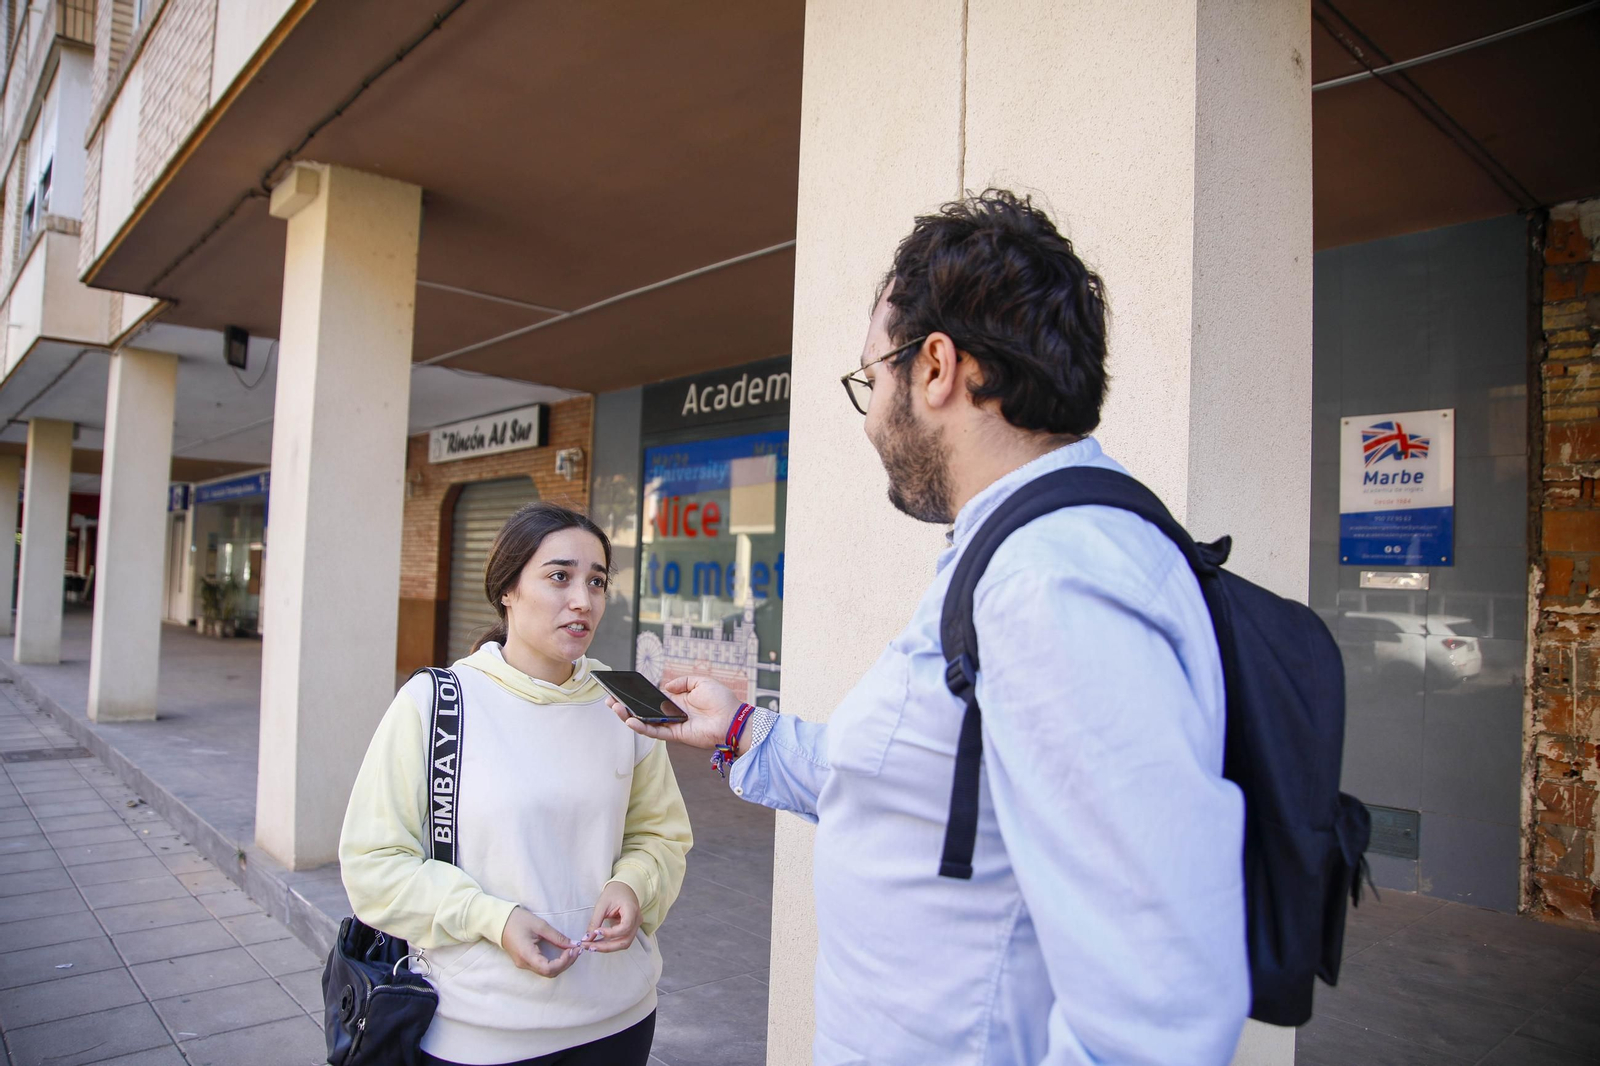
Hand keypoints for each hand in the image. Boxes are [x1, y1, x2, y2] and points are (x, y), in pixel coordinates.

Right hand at [500, 906, 579, 976]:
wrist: (498, 920)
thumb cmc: (518, 920)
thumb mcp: (540, 926)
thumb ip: (557, 937)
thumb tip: (573, 944)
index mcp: (527, 955)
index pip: (549, 969)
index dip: (564, 962)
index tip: (572, 950)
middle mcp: (524, 963)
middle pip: (549, 973)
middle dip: (566, 964)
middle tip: (576, 950)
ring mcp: (523, 964)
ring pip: (546, 972)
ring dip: (561, 964)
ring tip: (571, 951)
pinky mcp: (524, 961)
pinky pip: (541, 967)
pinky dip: (554, 963)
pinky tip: (561, 953)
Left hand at [582, 882, 640, 953]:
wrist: (623, 888)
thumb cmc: (614, 892)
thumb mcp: (602, 904)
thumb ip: (595, 922)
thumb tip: (586, 939)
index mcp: (632, 910)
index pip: (625, 927)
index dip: (611, 933)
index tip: (596, 931)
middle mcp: (637, 921)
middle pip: (625, 941)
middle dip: (606, 947)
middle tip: (589, 946)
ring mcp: (635, 926)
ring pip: (624, 944)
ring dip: (607, 948)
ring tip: (591, 947)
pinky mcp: (630, 930)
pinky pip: (621, 941)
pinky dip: (610, 944)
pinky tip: (598, 943)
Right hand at [604, 675, 741, 750]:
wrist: (733, 719)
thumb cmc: (721, 700)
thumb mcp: (701, 682)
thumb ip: (683, 681)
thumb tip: (666, 686)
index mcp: (678, 700)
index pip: (652, 697)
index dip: (638, 694)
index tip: (623, 689)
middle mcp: (672, 713)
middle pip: (644, 710)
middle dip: (626, 706)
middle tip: (610, 699)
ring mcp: (672, 725)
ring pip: (645, 722)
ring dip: (628, 716)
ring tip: (614, 708)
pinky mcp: (675, 735)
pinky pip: (655, 732)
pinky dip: (641, 727)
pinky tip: (629, 720)